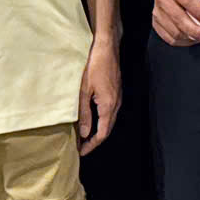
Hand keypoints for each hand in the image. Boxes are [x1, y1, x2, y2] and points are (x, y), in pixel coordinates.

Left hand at [78, 36, 120, 152]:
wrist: (107, 47)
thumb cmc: (94, 66)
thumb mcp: (84, 91)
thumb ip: (84, 113)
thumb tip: (84, 133)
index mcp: (108, 106)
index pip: (102, 133)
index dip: (92, 145)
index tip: (81, 152)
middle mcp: (116, 104)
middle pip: (107, 129)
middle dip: (94, 140)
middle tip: (81, 147)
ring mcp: (118, 98)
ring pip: (109, 121)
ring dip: (98, 130)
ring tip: (84, 136)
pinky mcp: (116, 92)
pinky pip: (110, 112)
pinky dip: (101, 120)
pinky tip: (92, 119)